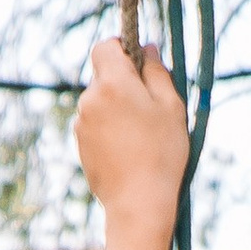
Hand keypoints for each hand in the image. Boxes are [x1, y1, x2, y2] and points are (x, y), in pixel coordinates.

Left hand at [75, 37, 189, 232]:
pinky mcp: (79, 144)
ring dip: (117, 107)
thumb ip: (157, 71)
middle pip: (103, 75)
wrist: (138, 202)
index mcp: (112, 83)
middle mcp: (89, 99)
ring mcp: (81, 123)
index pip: (104, 47)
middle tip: (151, 106)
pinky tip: (129, 149)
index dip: (121, 48)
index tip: (139, 63)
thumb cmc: (161, 153)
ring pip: (99, 101)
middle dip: (123, 82)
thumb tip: (146, 49)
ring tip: (142, 134)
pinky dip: (109, 128)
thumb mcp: (171, 107)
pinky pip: (95, 124)